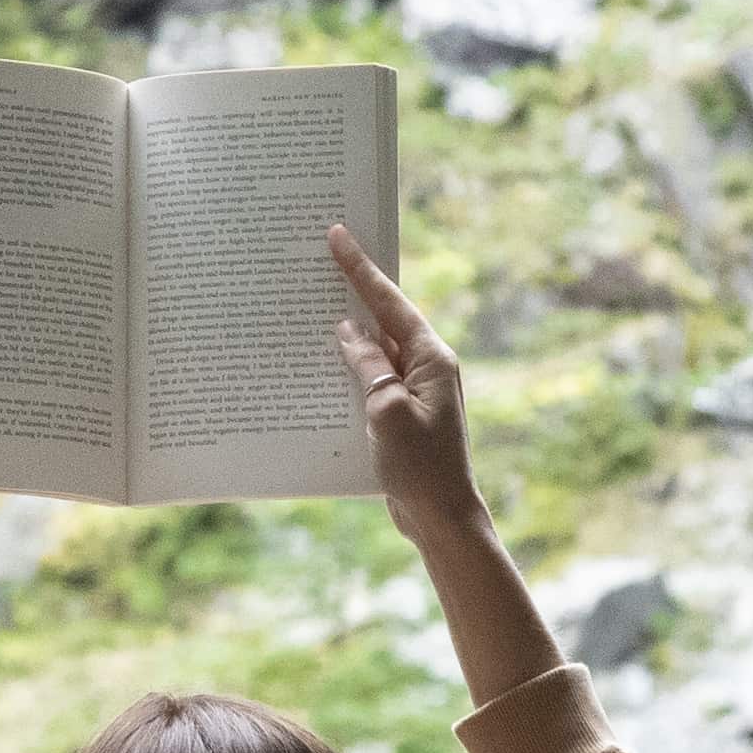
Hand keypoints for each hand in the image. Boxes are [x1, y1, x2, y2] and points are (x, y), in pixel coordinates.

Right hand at [324, 223, 481, 542]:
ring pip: (375, 350)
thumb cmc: (420, 468)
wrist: (441, 518)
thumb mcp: (387, 411)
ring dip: (346, 333)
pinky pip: (372, 378)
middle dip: (352, 290)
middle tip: (321, 256)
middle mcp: (428, 367)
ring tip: (312, 304)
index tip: (338, 235)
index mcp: (432, 358)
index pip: (390, 302)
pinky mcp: (403, 413)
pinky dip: (349, 369)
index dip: (361, 268)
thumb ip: (368, 366)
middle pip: (384, 319)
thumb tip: (349, 330)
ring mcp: (416, 391)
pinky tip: (322, 364)